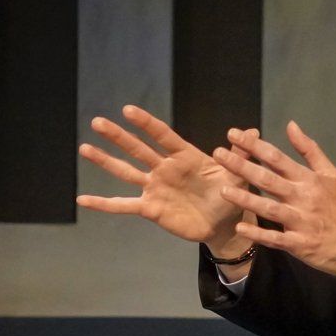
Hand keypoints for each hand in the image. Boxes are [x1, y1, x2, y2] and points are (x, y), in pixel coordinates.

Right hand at [76, 104, 252, 249]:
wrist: (225, 224)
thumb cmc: (231, 195)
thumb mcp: (238, 176)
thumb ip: (238, 156)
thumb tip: (252, 131)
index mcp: (185, 156)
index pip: (161, 135)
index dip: (145, 124)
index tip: (127, 110)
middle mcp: (165, 169)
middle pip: (137, 149)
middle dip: (118, 136)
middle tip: (97, 121)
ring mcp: (155, 188)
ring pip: (125, 172)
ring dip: (105, 161)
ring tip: (85, 148)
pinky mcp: (150, 208)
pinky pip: (123, 205)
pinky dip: (103, 204)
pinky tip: (83, 200)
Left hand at [215, 121, 335, 300]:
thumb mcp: (331, 174)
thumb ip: (309, 150)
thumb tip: (291, 125)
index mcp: (309, 179)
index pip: (277, 157)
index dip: (253, 145)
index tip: (233, 134)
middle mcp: (303, 197)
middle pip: (268, 179)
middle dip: (242, 165)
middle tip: (218, 154)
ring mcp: (301, 221)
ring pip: (269, 208)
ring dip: (246, 199)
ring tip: (223, 190)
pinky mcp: (300, 244)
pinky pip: (276, 239)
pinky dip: (259, 234)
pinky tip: (241, 228)